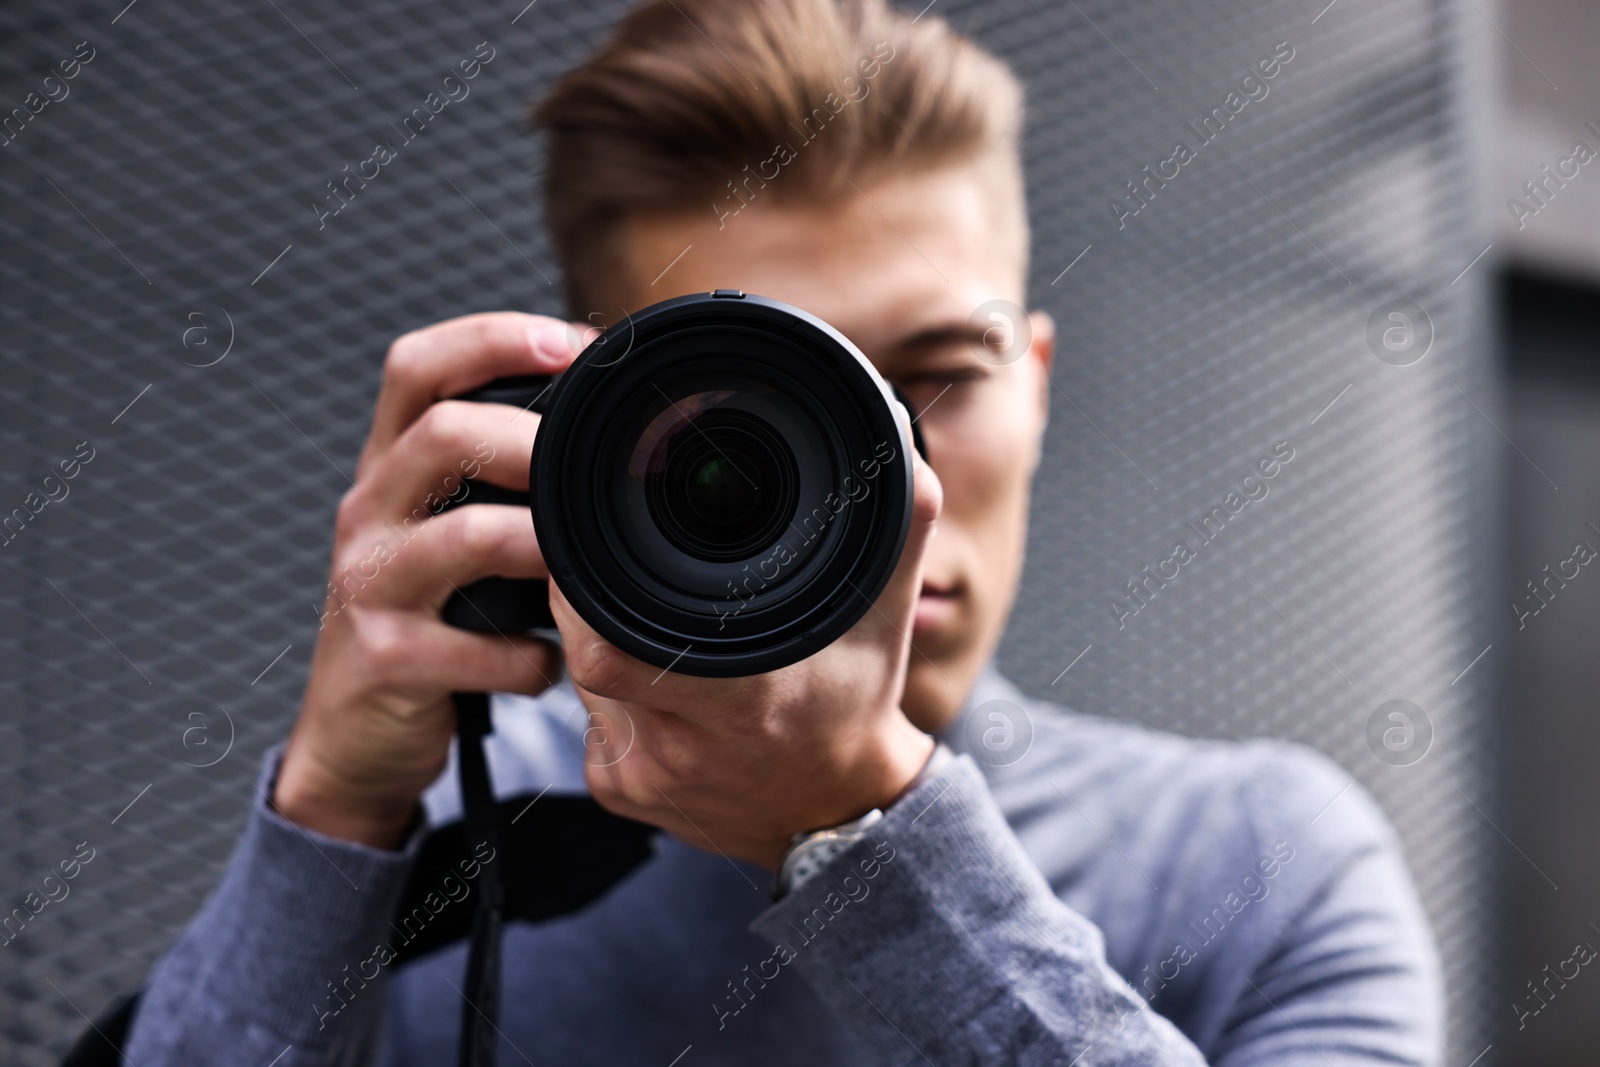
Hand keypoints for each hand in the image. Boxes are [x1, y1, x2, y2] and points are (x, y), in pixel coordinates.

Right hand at [273, 312, 591, 847]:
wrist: (355, 735)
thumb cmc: (427, 617)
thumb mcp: (448, 534)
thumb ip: (500, 482)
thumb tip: (606, 428)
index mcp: (390, 469)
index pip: (416, 368)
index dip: (489, 338)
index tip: (567, 343)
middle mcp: (369, 513)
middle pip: (440, 432)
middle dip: (529, 439)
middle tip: (588, 468)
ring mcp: (369, 586)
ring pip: (463, 538)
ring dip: (542, 546)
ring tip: (581, 569)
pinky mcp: (383, 661)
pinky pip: (470, 649)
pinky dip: (526, 660)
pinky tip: (547, 666)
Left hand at [558, 409, 942, 870]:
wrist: (840, 811)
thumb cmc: (855, 701)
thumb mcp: (883, 615)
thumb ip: (896, 529)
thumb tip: (896, 448)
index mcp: (744, 701)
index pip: (612, 642)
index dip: (591, 589)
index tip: (606, 547)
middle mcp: (684, 748)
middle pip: (587, 652)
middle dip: (591, 601)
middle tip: (619, 569)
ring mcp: (646, 777)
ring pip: (582, 684)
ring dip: (605, 641)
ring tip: (655, 624)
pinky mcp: (622, 794)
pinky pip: (590, 724)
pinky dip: (610, 693)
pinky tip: (655, 680)